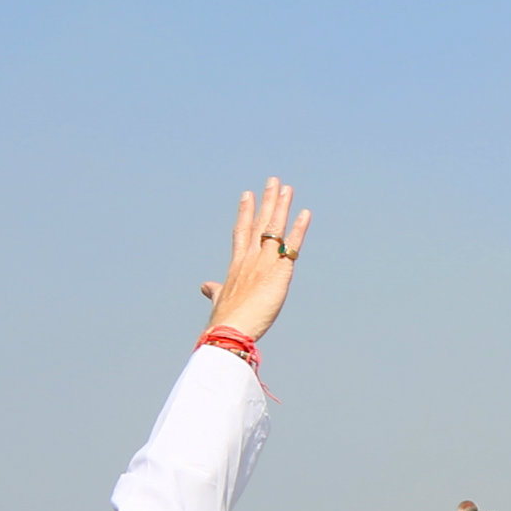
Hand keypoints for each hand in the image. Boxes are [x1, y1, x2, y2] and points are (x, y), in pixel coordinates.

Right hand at [198, 178, 310, 339]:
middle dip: (267, 201)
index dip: (245, 212)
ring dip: (281, 207)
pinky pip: (291, 245)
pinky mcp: (279, 272)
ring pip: (274, 228)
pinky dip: (299, 229)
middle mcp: (249, 258)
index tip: (247, 194)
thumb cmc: (224, 320)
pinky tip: (305, 213)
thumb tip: (205, 286)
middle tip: (273, 181)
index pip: (241, 232)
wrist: (230, 329)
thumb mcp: (220, 300)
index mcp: (236, 265)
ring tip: (287, 188)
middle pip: (259, 223)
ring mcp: (263, 263)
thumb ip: (215, 290)